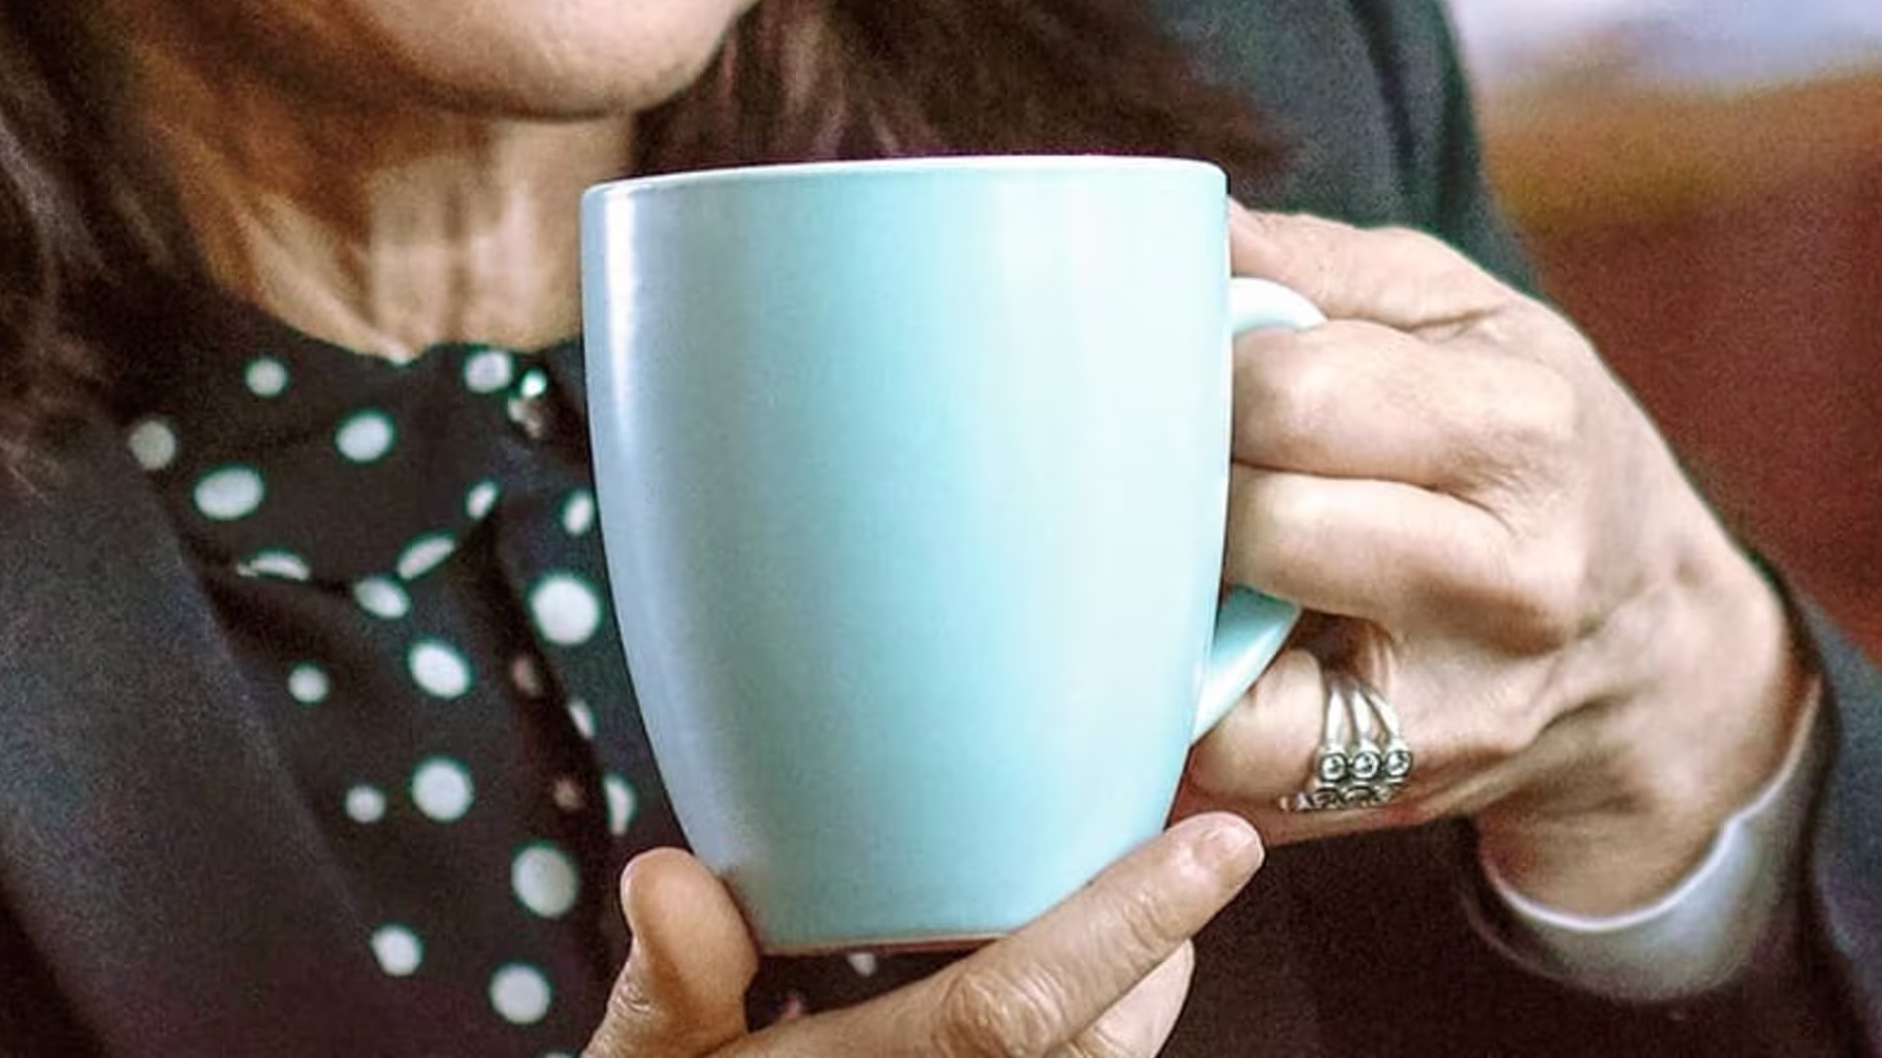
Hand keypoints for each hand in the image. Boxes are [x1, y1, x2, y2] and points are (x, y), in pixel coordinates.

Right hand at [582, 816, 1258, 1055]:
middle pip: (1101, 1046)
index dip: (1123, 925)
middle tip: (1193, 846)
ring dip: (1143, 990)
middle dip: (1161, 947)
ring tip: (1159, 901)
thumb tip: (666, 877)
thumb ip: (672, 981)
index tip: (1215, 844)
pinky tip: (1106, 976)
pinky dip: (1104, 1028)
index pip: (1008, 1013)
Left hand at [1185, 206, 1812, 914]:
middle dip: (1188, 480)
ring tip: (1195, 543)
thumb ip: (1322, 265)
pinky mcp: (1397, 790)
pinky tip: (1215, 637)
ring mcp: (1455, 705)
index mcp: (1526, 428)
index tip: (1199, 364)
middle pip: (1259, 521)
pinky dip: (1196, 698)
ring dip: (1180, 595)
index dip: (1210, 370)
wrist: (1652, 642)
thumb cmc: (1537, 441)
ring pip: (1232, 662)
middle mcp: (1506, 578)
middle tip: (1178, 454)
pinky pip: (1237, 759)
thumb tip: (1190, 228)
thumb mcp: (1470, 315)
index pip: (1296, 392)